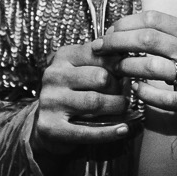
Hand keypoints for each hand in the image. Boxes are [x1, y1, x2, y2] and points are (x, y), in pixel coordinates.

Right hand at [30, 39, 136, 159]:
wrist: (48, 124)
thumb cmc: (74, 93)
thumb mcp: (84, 69)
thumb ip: (103, 56)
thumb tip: (124, 44)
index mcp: (63, 57)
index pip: (99, 54)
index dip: (119, 64)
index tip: (128, 73)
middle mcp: (53, 76)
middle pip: (100, 77)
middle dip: (118, 87)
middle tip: (124, 95)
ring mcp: (50, 102)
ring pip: (95, 102)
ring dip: (117, 107)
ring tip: (123, 109)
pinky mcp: (50, 127)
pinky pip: (86, 131)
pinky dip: (109, 132)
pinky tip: (123, 130)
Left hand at [99, 10, 176, 139]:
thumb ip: (164, 34)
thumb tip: (123, 27)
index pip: (152, 18)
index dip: (125, 23)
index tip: (110, 32)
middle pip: (147, 39)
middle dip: (117, 42)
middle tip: (100, 48)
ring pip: (151, 66)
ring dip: (126, 66)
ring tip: (116, 69)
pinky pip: (161, 96)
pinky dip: (142, 91)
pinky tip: (135, 89)